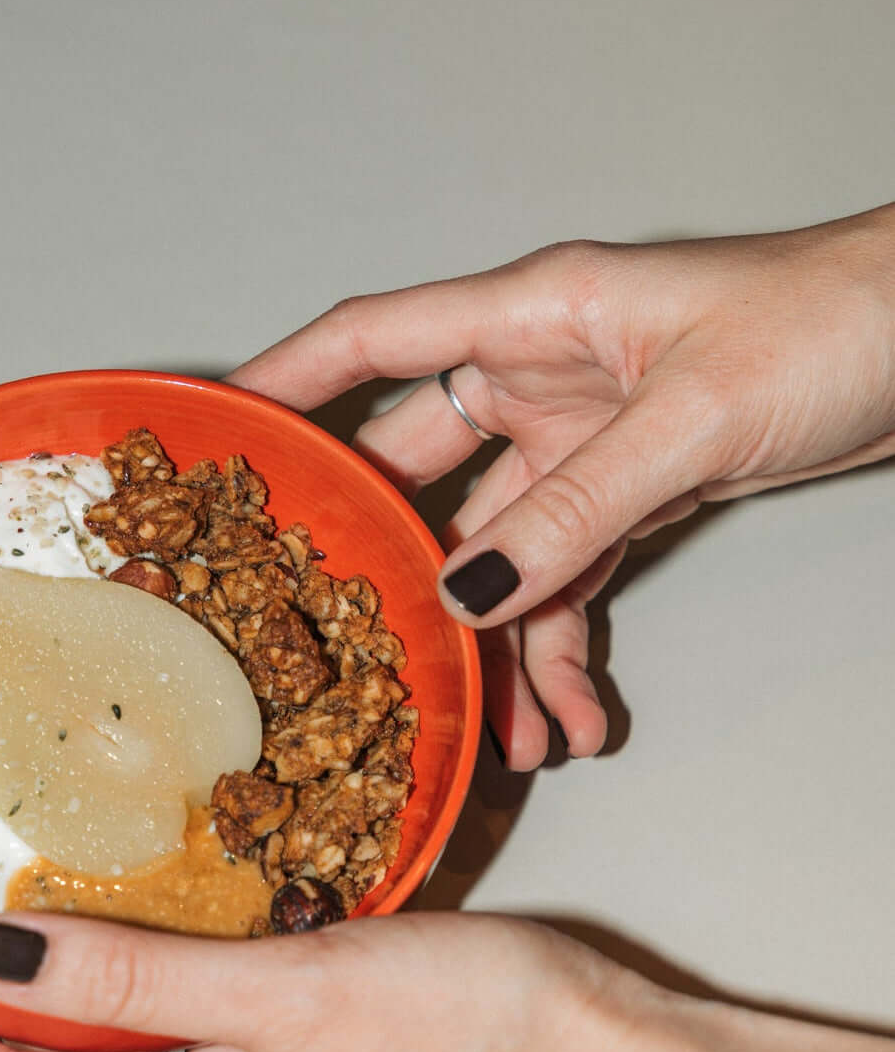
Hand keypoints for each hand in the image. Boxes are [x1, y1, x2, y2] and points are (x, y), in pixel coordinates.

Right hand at [229, 203, 894, 767]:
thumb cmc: (834, 320)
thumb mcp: (692, 416)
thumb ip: (575, 508)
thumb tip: (465, 591)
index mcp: (532, 317)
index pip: (370, 342)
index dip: (284, 384)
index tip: (218, 435)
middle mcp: (538, 378)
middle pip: (418, 475)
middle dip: (385, 562)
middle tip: (335, 634)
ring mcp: (578, 442)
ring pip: (496, 554)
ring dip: (493, 644)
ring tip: (495, 734)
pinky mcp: (625, 494)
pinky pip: (568, 581)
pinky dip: (564, 651)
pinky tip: (571, 720)